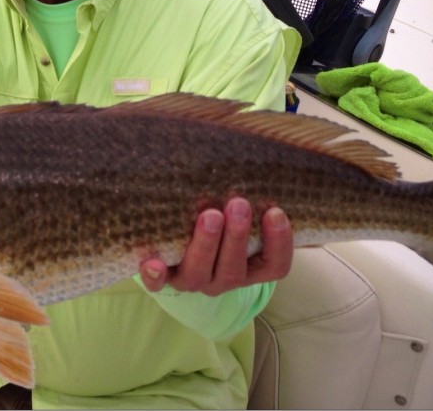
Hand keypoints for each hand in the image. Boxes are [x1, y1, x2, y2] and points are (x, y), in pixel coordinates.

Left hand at [139, 199, 292, 295]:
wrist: (181, 246)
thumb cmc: (222, 216)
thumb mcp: (240, 210)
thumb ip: (251, 194)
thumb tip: (261, 148)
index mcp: (251, 267)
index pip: (275, 266)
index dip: (279, 243)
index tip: (275, 211)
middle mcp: (224, 278)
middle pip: (234, 271)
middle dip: (237, 237)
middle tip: (238, 205)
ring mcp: (193, 280)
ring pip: (200, 274)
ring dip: (205, 244)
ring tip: (209, 215)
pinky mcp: (163, 278)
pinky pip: (157, 283)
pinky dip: (155, 275)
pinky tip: (153, 261)